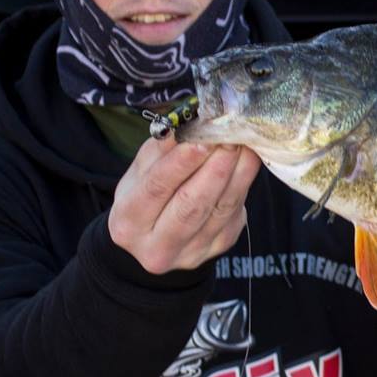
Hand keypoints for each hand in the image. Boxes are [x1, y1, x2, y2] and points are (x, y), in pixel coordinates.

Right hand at [109, 136, 260, 273]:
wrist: (156, 238)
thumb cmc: (146, 197)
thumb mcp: (141, 173)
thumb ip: (161, 151)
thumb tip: (187, 124)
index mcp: (129, 224)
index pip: (156, 188)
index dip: (180, 163)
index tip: (200, 138)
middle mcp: (158, 247)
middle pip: (191, 205)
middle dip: (215, 167)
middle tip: (229, 137)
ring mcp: (192, 252)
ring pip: (220, 210)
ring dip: (237, 173)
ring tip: (244, 144)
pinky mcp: (219, 247)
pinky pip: (235, 213)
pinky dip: (244, 184)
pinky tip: (248, 161)